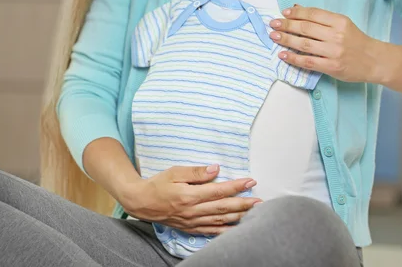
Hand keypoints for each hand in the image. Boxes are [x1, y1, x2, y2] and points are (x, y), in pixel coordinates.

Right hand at [119, 165, 261, 235]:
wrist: (141, 202)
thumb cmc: (157, 184)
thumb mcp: (174, 171)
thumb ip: (195, 172)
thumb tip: (215, 169)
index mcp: (189, 195)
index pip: (218, 191)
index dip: (236, 186)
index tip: (250, 181)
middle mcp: (192, 211)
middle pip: (223, 208)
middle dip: (244, 204)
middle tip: (260, 200)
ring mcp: (192, 222)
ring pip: (220, 220)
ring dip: (239, 217)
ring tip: (254, 213)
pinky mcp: (190, 228)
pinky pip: (211, 231)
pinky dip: (225, 230)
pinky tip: (236, 228)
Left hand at [269, 5, 381, 82]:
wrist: (374, 60)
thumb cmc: (356, 41)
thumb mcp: (342, 24)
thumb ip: (321, 18)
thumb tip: (297, 8)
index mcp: (339, 21)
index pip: (313, 14)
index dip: (296, 13)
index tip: (284, 13)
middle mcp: (336, 35)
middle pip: (305, 28)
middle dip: (286, 25)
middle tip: (273, 24)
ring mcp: (334, 52)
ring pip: (304, 44)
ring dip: (286, 40)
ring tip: (274, 37)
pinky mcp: (332, 67)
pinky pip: (308, 62)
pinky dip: (294, 58)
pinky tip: (283, 55)